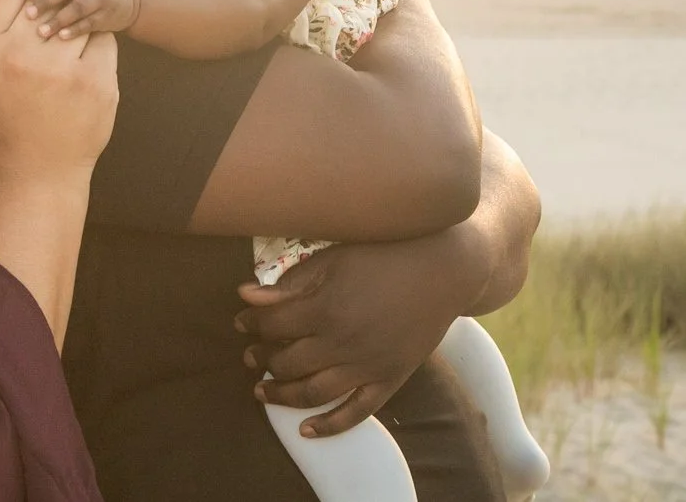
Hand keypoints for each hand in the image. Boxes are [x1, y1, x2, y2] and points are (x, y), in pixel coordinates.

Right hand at [0, 0, 119, 183]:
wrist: (38, 170)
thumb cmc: (10, 114)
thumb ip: (3, 24)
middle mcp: (22, 56)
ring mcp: (62, 70)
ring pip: (80, 18)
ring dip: (81, 23)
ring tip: (71, 49)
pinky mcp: (96, 82)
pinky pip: (103, 42)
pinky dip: (98, 48)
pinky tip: (86, 69)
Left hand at [234, 232, 479, 437]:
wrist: (444, 270)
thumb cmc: (386, 254)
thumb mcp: (335, 257)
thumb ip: (291, 282)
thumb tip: (246, 296)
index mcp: (326, 309)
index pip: (273, 325)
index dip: (251, 324)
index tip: (241, 321)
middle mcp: (343, 344)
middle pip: (287, 362)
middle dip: (261, 359)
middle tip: (249, 356)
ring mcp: (367, 367)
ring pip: (312, 393)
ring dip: (281, 395)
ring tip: (261, 391)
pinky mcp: (389, 380)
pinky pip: (356, 412)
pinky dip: (329, 425)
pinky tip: (306, 430)